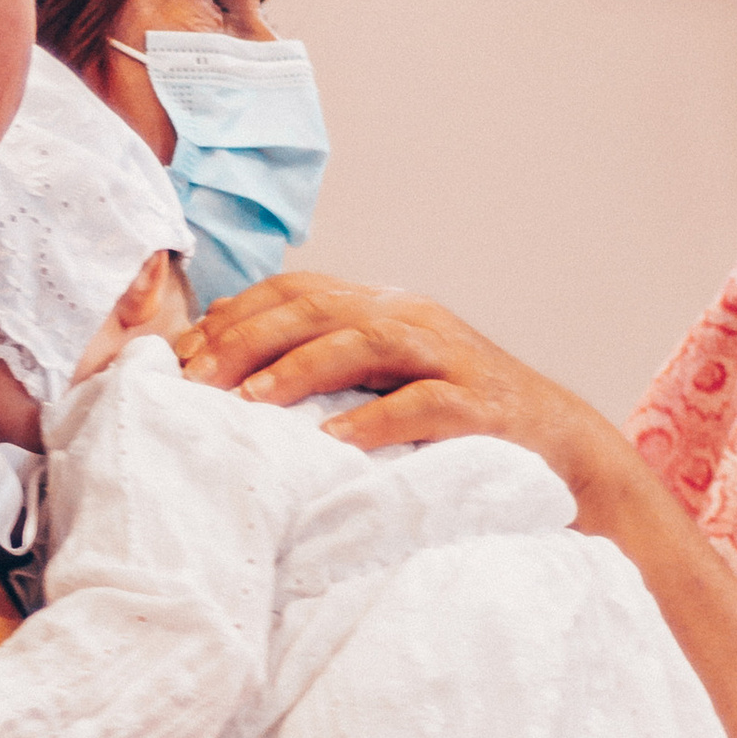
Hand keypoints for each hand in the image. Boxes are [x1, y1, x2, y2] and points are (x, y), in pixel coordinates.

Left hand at [176, 270, 629, 499]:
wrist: (558, 445)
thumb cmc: (453, 420)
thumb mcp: (382, 381)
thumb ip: (323, 368)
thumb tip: (231, 381)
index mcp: (381, 307)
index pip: (294, 291)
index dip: (232, 317)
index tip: (178, 357)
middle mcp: (411, 318)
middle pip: (316, 308)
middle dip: (246, 340)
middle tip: (193, 381)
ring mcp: (447, 357)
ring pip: (363, 342)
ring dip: (298, 369)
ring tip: (247, 402)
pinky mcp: (478, 405)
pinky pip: (420, 405)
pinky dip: (373, 420)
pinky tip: (332, 441)